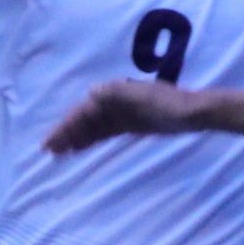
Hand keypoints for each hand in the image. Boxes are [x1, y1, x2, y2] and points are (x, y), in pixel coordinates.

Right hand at [44, 79, 195, 154]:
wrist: (193, 113)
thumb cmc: (169, 105)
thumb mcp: (143, 98)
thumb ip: (118, 94)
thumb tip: (93, 92)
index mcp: (113, 94)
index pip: (82, 112)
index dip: (65, 126)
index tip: (50, 143)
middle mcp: (114, 101)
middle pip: (84, 118)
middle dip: (66, 132)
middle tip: (49, 152)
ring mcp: (122, 113)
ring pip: (92, 125)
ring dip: (76, 136)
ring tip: (60, 152)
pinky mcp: (131, 123)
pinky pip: (105, 131)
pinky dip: (92, 138)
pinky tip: (83, 147)